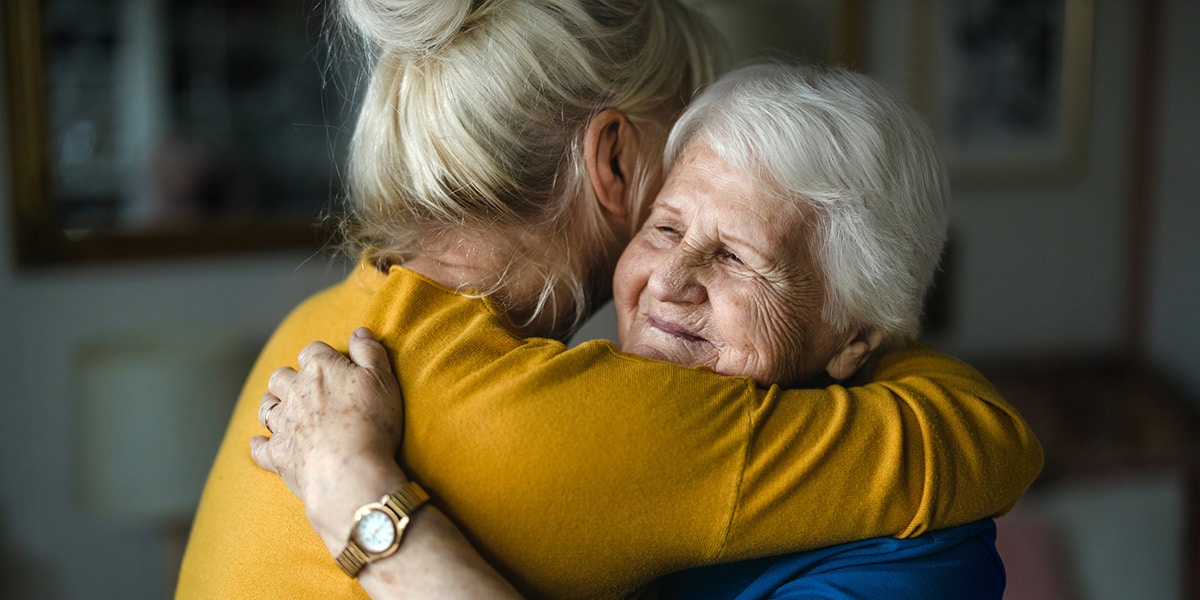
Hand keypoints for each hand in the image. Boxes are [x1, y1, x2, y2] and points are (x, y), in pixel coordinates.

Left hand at [251, 327, 407, 552]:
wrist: (349, 471)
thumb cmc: (372, 423)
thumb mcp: (383, 380)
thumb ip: (370, 352)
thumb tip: (359, 331)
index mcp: (320, 369)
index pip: (313, 351)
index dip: (323, 357)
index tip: (334, 366)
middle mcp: (295, 392)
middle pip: (282, 376)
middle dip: (290, 378)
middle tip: (304, 386)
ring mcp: (283, 424)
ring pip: (266, 406)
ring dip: (272, 404)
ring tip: (283, 408)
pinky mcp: (278, 454)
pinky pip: (260, 447)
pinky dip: (260, 444)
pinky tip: (261, 443)